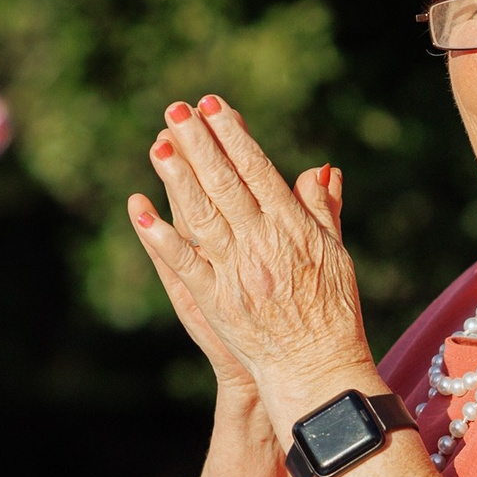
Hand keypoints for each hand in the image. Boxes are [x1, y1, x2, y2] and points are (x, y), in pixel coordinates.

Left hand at [128, 96, 375, 423]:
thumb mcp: (336, 254)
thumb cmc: (333, 312)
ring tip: (158, 143)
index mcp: (293, 228)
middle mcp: (263, 244)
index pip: (258, 170)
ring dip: (177, 178)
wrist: (318, 370)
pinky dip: (160, 236)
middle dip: (199, 144)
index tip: (213, 106)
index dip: (233, 136)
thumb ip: (323, 210)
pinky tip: (140, 210)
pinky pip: (182, 263)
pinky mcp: (214, 301)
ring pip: (201, 216)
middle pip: (225, 184)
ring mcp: (236, 272)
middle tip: (176, 109)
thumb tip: (321, 169)